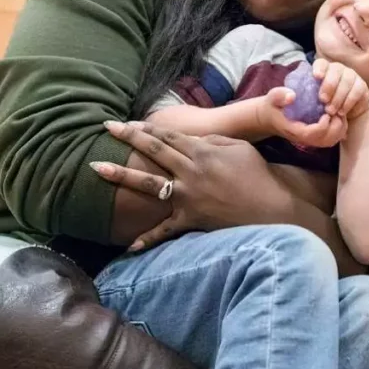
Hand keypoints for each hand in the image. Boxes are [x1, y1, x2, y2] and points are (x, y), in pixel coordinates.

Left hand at [92, 121, 288, 251]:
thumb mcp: (238, 147)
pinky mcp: (190, 220)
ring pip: (147, 183)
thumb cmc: (258, 176)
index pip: (168, 136)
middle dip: (127, 137)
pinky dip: (147, 239)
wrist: (272, 209)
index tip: (127, 122)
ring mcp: (187, 196)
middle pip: (153, 150)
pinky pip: (164, 230)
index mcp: (201, 151)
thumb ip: (212, 140)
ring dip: (121, 175)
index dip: (146, 127)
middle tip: (106, 128)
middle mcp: (189, 171)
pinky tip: (128, 246)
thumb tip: (192, 140)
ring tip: (97, 168)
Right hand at [256, 87, 347, 147]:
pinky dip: (339, 130)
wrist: (270, 116)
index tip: (326, 112)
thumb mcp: (273, 97)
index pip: (311, 134)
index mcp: (294, 130)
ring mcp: (311, 140)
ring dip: (340, 128)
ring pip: (331, 141)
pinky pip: (332, 139)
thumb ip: (280, 95)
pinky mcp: (316, 138)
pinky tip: (337, 116)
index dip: (322, 125)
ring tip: (339, 112)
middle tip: (337, 110)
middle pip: (325, 141)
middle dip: (336, 126)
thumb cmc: (273, 105)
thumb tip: (292, 96)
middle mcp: (304, 139)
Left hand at [313, 57, 368, 119]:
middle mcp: (338, 69)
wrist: (346, 112)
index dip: (319, 68)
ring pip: (346, 81)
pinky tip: (341, 112)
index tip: (317, 77)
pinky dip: (348, 102)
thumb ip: (308, 95)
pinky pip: (356, 90)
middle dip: (328, 85)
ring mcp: (351, 76)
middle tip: (323, 100)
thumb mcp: (315, 99)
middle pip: (335, 71)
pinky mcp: (361, 85)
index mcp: (325, 69)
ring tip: (331, 111)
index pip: (321, 63)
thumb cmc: (326, 104)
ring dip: (338, 97)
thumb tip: (295, 96)